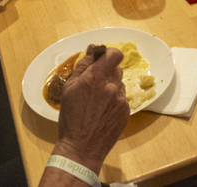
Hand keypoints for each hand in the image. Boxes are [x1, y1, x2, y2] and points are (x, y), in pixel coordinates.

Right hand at [54, 46, 129, 172]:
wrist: (82, 147)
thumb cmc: (71, 118)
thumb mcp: (69, 88)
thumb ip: (83, 66)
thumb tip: (92, 49)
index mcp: (95, 78)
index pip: (115, 54)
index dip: (110, 54)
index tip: (103, 59)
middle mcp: (111, 86)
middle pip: (116, 69)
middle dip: (106, 72)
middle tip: (94, 84)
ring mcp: (121, 99)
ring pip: (119, 84)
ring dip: (110, 87)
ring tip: (97, 102)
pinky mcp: (126, 111)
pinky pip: (122, 98)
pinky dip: (114, 101)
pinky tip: (103, 111)